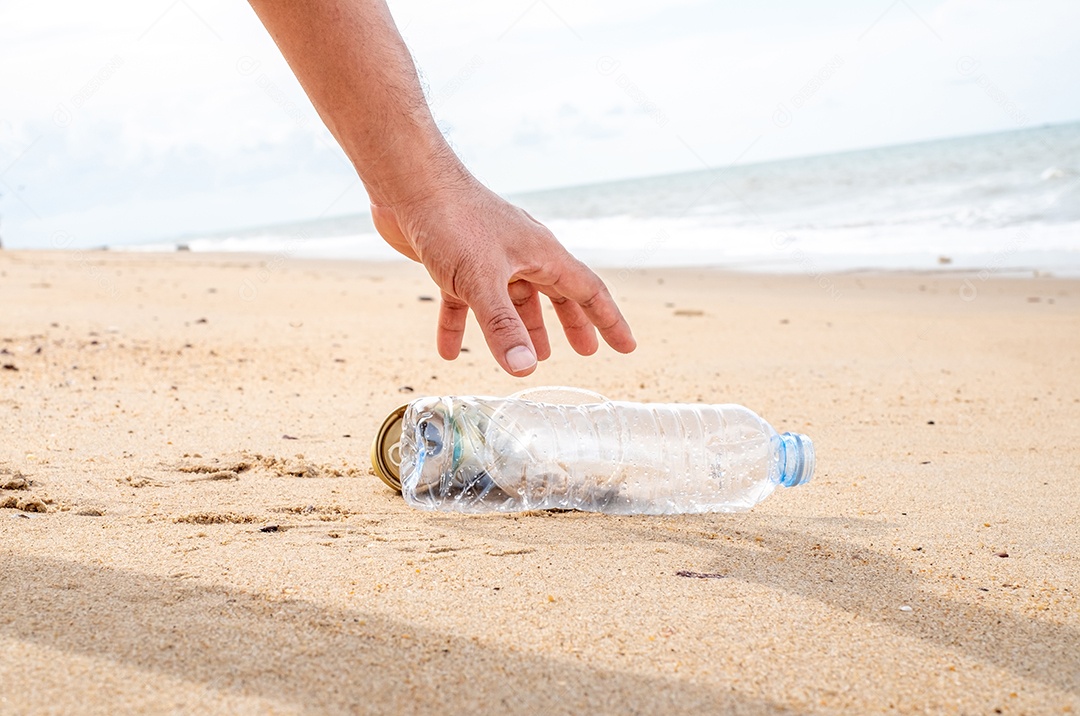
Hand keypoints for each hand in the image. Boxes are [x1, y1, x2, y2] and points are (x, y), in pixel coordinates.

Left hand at [370, 178, 635, 375]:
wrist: (408, 182)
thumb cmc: (453, 220)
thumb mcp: (481, 280)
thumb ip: (502, 326)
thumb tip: (525, 370)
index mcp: (541, 253)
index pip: (588, 291)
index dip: (609, 321)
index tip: (627, 346)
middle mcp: (521, 254)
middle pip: (556, 294)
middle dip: (571, 324)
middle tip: (584, 352)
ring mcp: (488, 257)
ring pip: (512, 300)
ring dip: (520, 328)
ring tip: (529, 357)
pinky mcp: (454, 262)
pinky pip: (463, 301)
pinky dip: (460, 326)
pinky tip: (448, 353)